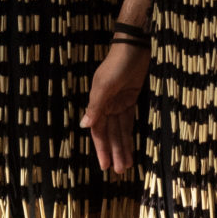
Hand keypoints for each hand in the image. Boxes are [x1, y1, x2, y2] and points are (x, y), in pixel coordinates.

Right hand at [81, 41, 148, 173]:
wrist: (133, 46)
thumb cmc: (117, 64)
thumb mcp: (105, 85)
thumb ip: (95, 106)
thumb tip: (83, 125)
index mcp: (98, 102)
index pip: (99, 130)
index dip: (101, 148)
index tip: (105, 166)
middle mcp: (107, 105)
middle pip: (110, 133)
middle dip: (114, 151)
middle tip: (120, 171)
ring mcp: (118, 102)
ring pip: (120, 130)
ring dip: (122, 146)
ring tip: (126, 165)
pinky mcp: (130, 99)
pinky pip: (128, 121)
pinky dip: (129, 134)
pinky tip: (130, 146)